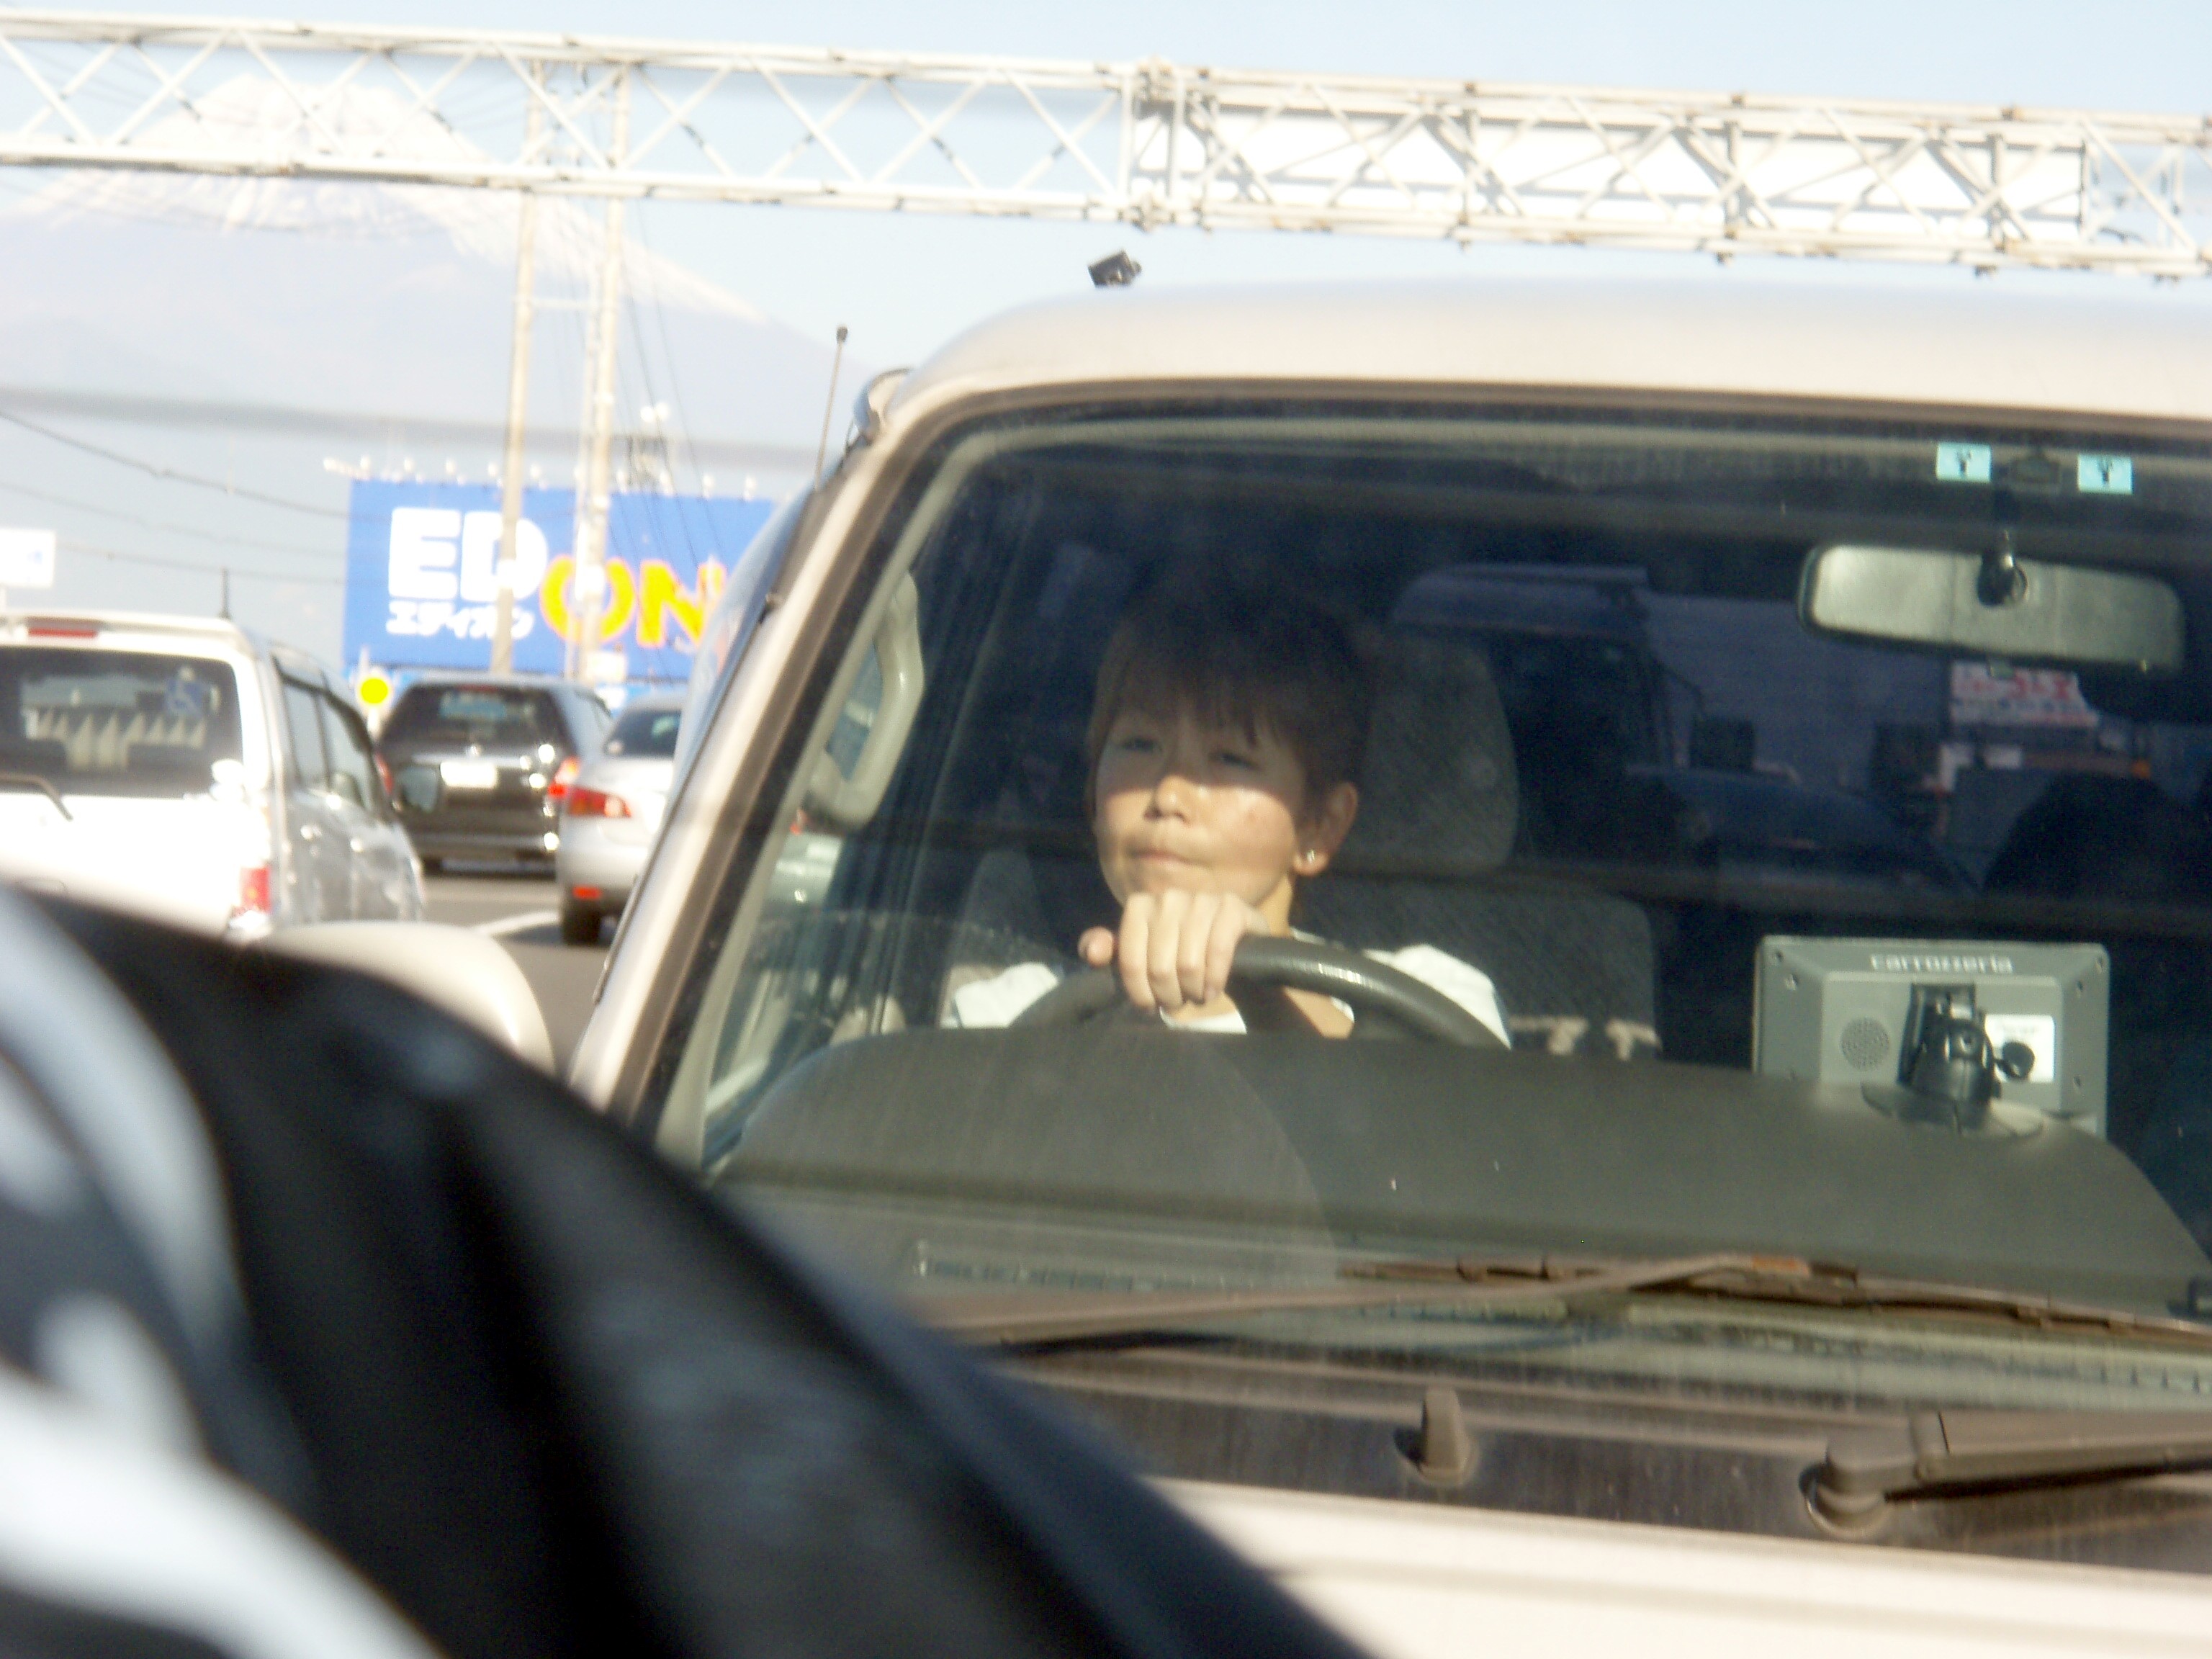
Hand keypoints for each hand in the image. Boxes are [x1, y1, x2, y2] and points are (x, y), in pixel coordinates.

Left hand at [1079, 889, 1269, 1014]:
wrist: (1232, 949)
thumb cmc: (1179, 955)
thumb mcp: (1140, 956)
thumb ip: (1109, 953)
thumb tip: (1093, 953)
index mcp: (1140, 905)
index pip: (1131, 962)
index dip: (1140, 993)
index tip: (1150, 1005)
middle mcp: (1169, 897)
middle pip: (1160, 967)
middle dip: (1169, 995)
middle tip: (1177, 1001)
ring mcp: (1203, 899)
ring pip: (1189, 964)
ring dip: (1193, 991)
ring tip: (1195, 995)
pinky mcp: (1233, 908)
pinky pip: (1218, 953)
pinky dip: (1215, 980)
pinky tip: (1213, 990)